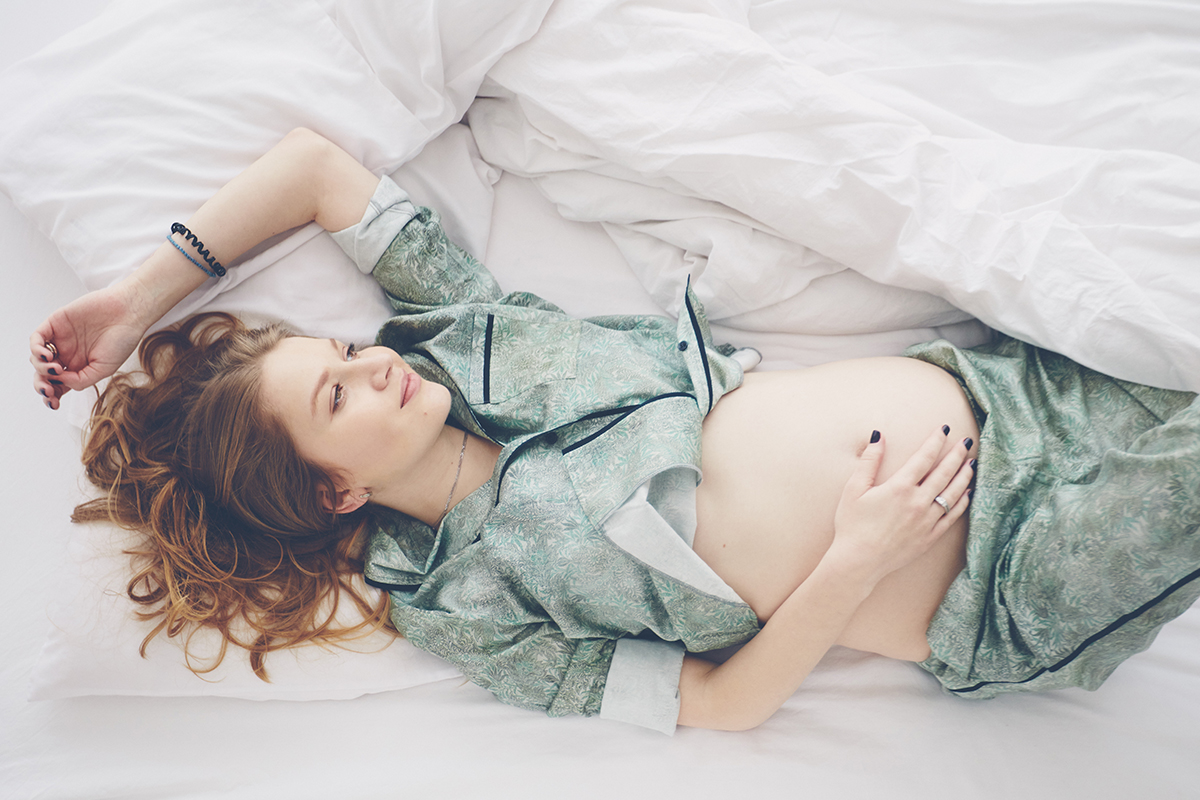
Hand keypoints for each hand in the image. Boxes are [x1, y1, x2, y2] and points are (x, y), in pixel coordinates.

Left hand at [30, 282, 150, 409]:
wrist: (128, 312)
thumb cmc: (122, 339)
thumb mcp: (105, 369)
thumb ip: (81, 380)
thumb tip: (59, 381)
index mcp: (79, 367)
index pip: (58, 385)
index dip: (51, 395)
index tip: (54, 403)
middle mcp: (67, 354)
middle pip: (43, 374)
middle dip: (42, 385)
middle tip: (48, 390)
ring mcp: (60, 339)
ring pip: (36, 358)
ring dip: (40, 368)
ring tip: (55, 369)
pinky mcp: (55, 323)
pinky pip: (37, 339)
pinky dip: (36, 349)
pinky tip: (47, 356)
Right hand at [829, 426, 973, 582]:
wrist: (858, 562)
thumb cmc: (852, 525)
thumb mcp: (854, 489)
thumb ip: (868, 461)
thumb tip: (879, 436)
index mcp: (899, 488)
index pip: (924, 458)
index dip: (935, 441)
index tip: (944, 429)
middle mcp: (918, 502)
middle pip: (944, 473)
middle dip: (957, 454)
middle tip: (966, 441)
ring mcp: (927, 521)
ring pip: (953, 493)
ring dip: (965, 476)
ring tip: (972, 463)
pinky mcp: (930, 537)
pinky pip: (952, 516)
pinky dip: (962, 502)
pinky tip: (967, 493)